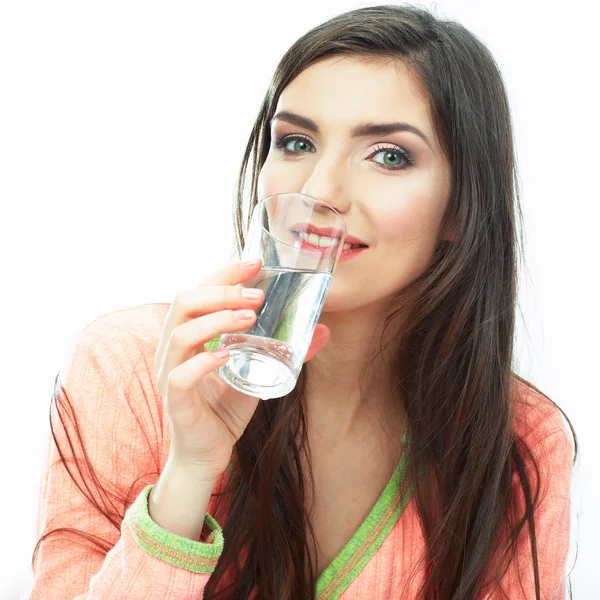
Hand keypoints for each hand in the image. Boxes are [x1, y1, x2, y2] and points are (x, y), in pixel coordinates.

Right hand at [154, 258, 329, 481]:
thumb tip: (323, 331)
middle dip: (222, 290)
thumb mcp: (259, 372)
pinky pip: (182, 375)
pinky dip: (206, 361)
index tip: (255, 262)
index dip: (224, 273)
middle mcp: (174, 348)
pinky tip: (230, 355)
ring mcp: (169, 374)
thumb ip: (284, 350)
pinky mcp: (175, 401)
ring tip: (251, 316)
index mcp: (190, 334)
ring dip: (217, 319)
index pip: (199, 291)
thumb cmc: (226, 408)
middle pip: (184, 302)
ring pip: (180, 333)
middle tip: (257, 294)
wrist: (207, 453)